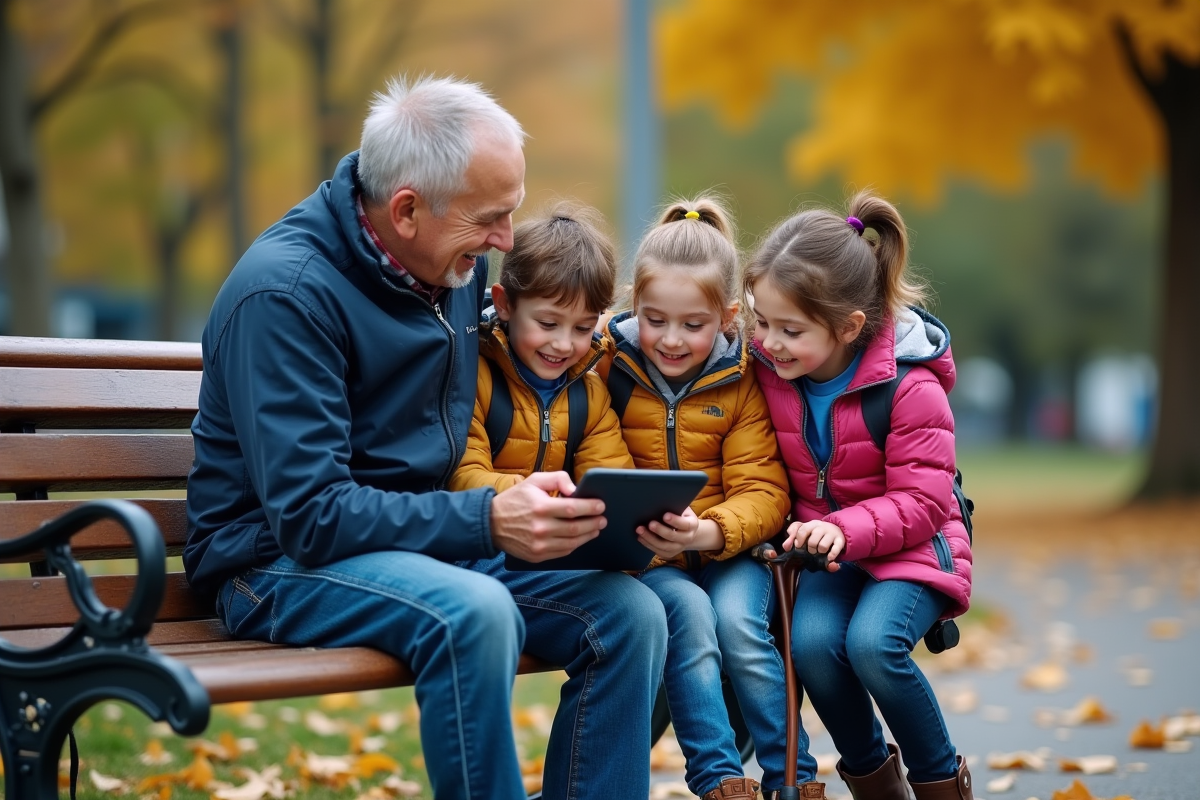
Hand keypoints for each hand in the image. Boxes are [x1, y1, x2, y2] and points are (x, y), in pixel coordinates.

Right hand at [490, 472, 606, 561]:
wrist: (491, 523)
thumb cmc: (516, 499)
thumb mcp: (534, 480)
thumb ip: (558, 479)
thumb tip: (576, 489)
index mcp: (540, 506)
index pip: (574, 508)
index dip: (591, 508)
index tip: (601, 505)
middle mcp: (540, 528)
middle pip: (576, 528)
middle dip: (593, 523)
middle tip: (602, 519)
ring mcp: (539, 545)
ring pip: (572, 543)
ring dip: (588, 536)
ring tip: (595, 529)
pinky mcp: (537, 556)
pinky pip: (562, 552)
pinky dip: (574, 545)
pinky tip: (580, 538)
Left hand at [637, 507, 717, 558]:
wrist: (687, 532)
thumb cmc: (681, 516)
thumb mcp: (683, 509)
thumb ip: (676, 505)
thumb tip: (662, 496)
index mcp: (692, 525)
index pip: (684, 524)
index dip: (675, 520)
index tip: (665, 515)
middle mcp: (687, 538)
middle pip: (673, 537)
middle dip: (660, 530)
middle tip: (650, 523)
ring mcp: (679, 548)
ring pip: (664, 546)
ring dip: (650, 539)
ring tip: (640, 530)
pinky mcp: (670, 553)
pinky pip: (658, 551)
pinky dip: (648, 544)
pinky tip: (640, 537)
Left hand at [783, 520, 844, 571]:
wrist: (836, 530)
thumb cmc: (816, 533)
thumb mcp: (804, 533)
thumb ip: (792, 538)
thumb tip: (785, 547)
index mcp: (811, 524)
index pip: (802, 530)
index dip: (798, 540)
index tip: (798, 546)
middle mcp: (822, 527)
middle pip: (812, 540)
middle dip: (810, 548)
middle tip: (811, 550)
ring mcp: (832, 533)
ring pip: (822, 546)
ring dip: (820, 551)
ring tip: (820, 551)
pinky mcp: (840, 540)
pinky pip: (836, 549)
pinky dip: (832, 555)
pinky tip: (829, 558)